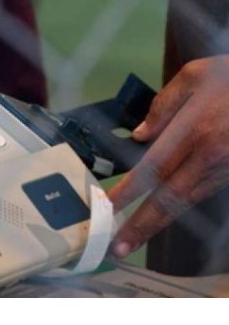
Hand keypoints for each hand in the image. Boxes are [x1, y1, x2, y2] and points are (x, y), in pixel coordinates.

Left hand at [108, 56, 228, 256]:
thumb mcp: (196, 75)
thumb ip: (164, 105)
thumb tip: (140, 135)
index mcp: (196, 130)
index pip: (153, 168)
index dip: (128, 192)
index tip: (107, 209)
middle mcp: (210, 157)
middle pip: (170, 199)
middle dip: (142, 226)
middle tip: (117, 249)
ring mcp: (226, 169)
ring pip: (187, 202)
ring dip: (158, 223)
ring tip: (132, 242)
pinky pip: (203, 194)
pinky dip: (180, 209)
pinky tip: (159, 218)